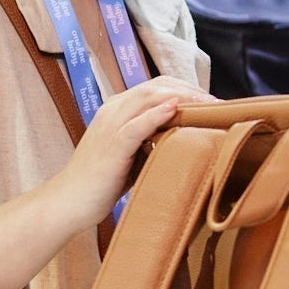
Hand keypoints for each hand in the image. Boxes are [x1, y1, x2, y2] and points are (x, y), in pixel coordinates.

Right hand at [54, 76, 213, 230]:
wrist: (70, 201)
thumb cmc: (103, 181)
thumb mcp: (133, 153)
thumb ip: (154, 139)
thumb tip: (188, 136)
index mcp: (117, 109)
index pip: (156, 87)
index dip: (185, 89)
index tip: (211, 101)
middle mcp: (113, 110)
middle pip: (157, 87)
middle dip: (190, 91)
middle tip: (218, 103)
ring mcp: (111, 125)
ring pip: (149, 98)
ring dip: (183, 98)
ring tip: (208, 104)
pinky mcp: (112, 145)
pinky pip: (137, 124)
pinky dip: (157, 115)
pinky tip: (176, 110)